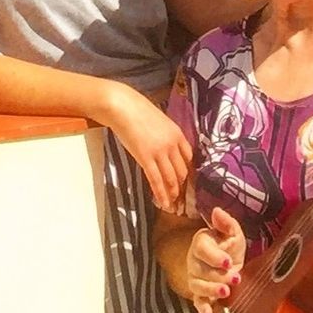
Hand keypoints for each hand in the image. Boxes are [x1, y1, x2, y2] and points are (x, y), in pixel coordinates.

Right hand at [104, 87, 193, 209]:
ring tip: (173, 206)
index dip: (190, 173)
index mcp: (177, 133)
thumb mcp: (160, 121)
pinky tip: (163, 203)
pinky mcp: (146, 158)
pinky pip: (156, 180)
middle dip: (183, 188)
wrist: (123, 106)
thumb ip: (167, 136)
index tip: (188, 184)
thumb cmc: (138, 111)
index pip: (189, 159)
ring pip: (171, 179)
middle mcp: (172, 144)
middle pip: (182, 171)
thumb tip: (169, 150)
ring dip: (173, 195)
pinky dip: (161, 194)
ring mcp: (159, 151)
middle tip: (181, 201)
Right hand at [180, 206, 245, 312]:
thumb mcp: (234, 232)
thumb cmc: (230, 246)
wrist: (231, 264)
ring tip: (226, 291)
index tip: (228, 261)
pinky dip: (202, 307)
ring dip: (211, 289)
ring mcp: (195, 277)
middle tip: (235, 278)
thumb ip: (227, 223)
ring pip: (197, 285)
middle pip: (199, 269)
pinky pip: (197, 301)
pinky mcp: (199, 294)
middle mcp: (194, 260)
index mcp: (201, 242)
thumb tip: (216, 211)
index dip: (214, 256)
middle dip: (217, 275)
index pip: (201, 248)